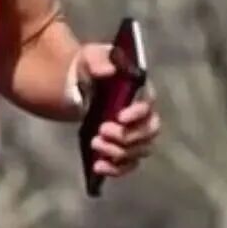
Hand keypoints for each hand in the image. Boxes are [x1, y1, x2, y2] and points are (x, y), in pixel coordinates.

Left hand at [75, 42, 160, 179]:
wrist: (77, 86)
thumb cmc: (88, 69)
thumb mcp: (89, 58)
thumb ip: (97, 61)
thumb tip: (108, 70)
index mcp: (140, 91)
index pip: (150, 103)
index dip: (138, 112)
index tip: (120, 116)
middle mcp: (144, 115)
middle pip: (149, 131)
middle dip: (127, 135)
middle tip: (102, 130)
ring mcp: (135, 135)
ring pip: (139, 151)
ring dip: (118, 152)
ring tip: (95, 144)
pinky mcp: (123, 151)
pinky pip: (127, 165)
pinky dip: (115, 169)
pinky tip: (98, 167)